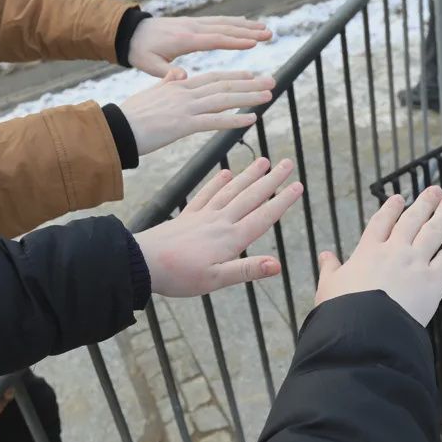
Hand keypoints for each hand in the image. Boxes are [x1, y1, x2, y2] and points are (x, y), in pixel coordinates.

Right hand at [120, 70, 273, 154]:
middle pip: (224, 85)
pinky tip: (251, 119)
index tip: (252, 75)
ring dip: (248, 98)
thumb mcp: (151, 93)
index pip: (213, 77)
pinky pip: (214, 121)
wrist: (116, 129)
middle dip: (250, 83)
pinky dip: (234, 119)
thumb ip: (167, 83)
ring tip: (268, 96)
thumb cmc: (130, 115)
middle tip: (271, 81)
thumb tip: (177, 74)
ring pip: (224, 99)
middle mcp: (185, 92)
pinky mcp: (183, 125)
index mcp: (178, 85)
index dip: (234, 76)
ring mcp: (185, 108)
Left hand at [128, 16, 272, 76]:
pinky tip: (245, 24)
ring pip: (224, 23)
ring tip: (265, 29)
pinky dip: (234, 22)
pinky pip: (217, 21)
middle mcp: (192, 28)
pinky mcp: (193, 23)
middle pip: (225, 28)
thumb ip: (166, 73)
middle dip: (248, 31)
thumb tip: (182, 77)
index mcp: (184, 39)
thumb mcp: (148, 65)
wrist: (130, 32)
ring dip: (245, 26)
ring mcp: (193, 23)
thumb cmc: (139, 51)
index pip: (214, 39)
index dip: (235, 41)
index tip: (254, 42)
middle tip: (269, 34)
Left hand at [136, 158, 302, 297]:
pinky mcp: (188, 216)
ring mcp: (203, 216)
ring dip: (249, 175)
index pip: (263, 217)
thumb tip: (277, 265)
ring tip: (264, 161)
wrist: (143, 262)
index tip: (298, 186)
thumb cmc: (179, 276)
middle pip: (251, 197)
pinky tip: (226, 172)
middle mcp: (220, 222)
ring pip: (232, 191)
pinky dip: (218, 182)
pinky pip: (206, 194)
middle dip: (271, 181)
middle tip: (288, 163)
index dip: (282, 201)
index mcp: (231, 239)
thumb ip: (246, 270)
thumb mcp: (216, 280)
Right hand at [315, 187, 441, 324]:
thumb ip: (329, 268)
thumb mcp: (328, 286)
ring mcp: (415, 263)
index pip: (381, 222)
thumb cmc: (342, 311)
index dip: (391, 209)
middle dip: (424, 203)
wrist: (364, 331)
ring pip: (433, 232)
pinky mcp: (433, 282)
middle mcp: (394, 251)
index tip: (399, 198)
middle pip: (412, 220)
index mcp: (367, 251)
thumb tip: (324, 255)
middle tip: (436, 190)